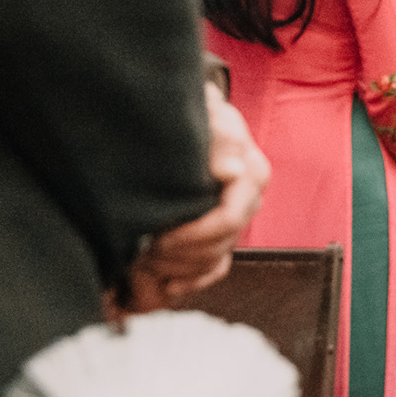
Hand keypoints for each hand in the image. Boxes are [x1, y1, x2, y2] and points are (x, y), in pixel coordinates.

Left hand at [121, 85, 270, 312]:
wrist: (189, 115)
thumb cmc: (196, 112)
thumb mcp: (209, 114)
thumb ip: (222, 138)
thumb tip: (231, 171)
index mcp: (252, 174)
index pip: (230, 219)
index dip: (194, 234)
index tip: (159, 234)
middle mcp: (250, 199)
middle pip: (222, 244)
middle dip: (181, 253)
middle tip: (143, 249)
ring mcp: (237, 218)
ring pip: (216, 260)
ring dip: (180, 267)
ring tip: (145, 259)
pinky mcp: (224, 232)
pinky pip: (216, 269)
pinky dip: (194, 281)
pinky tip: (169, 284)